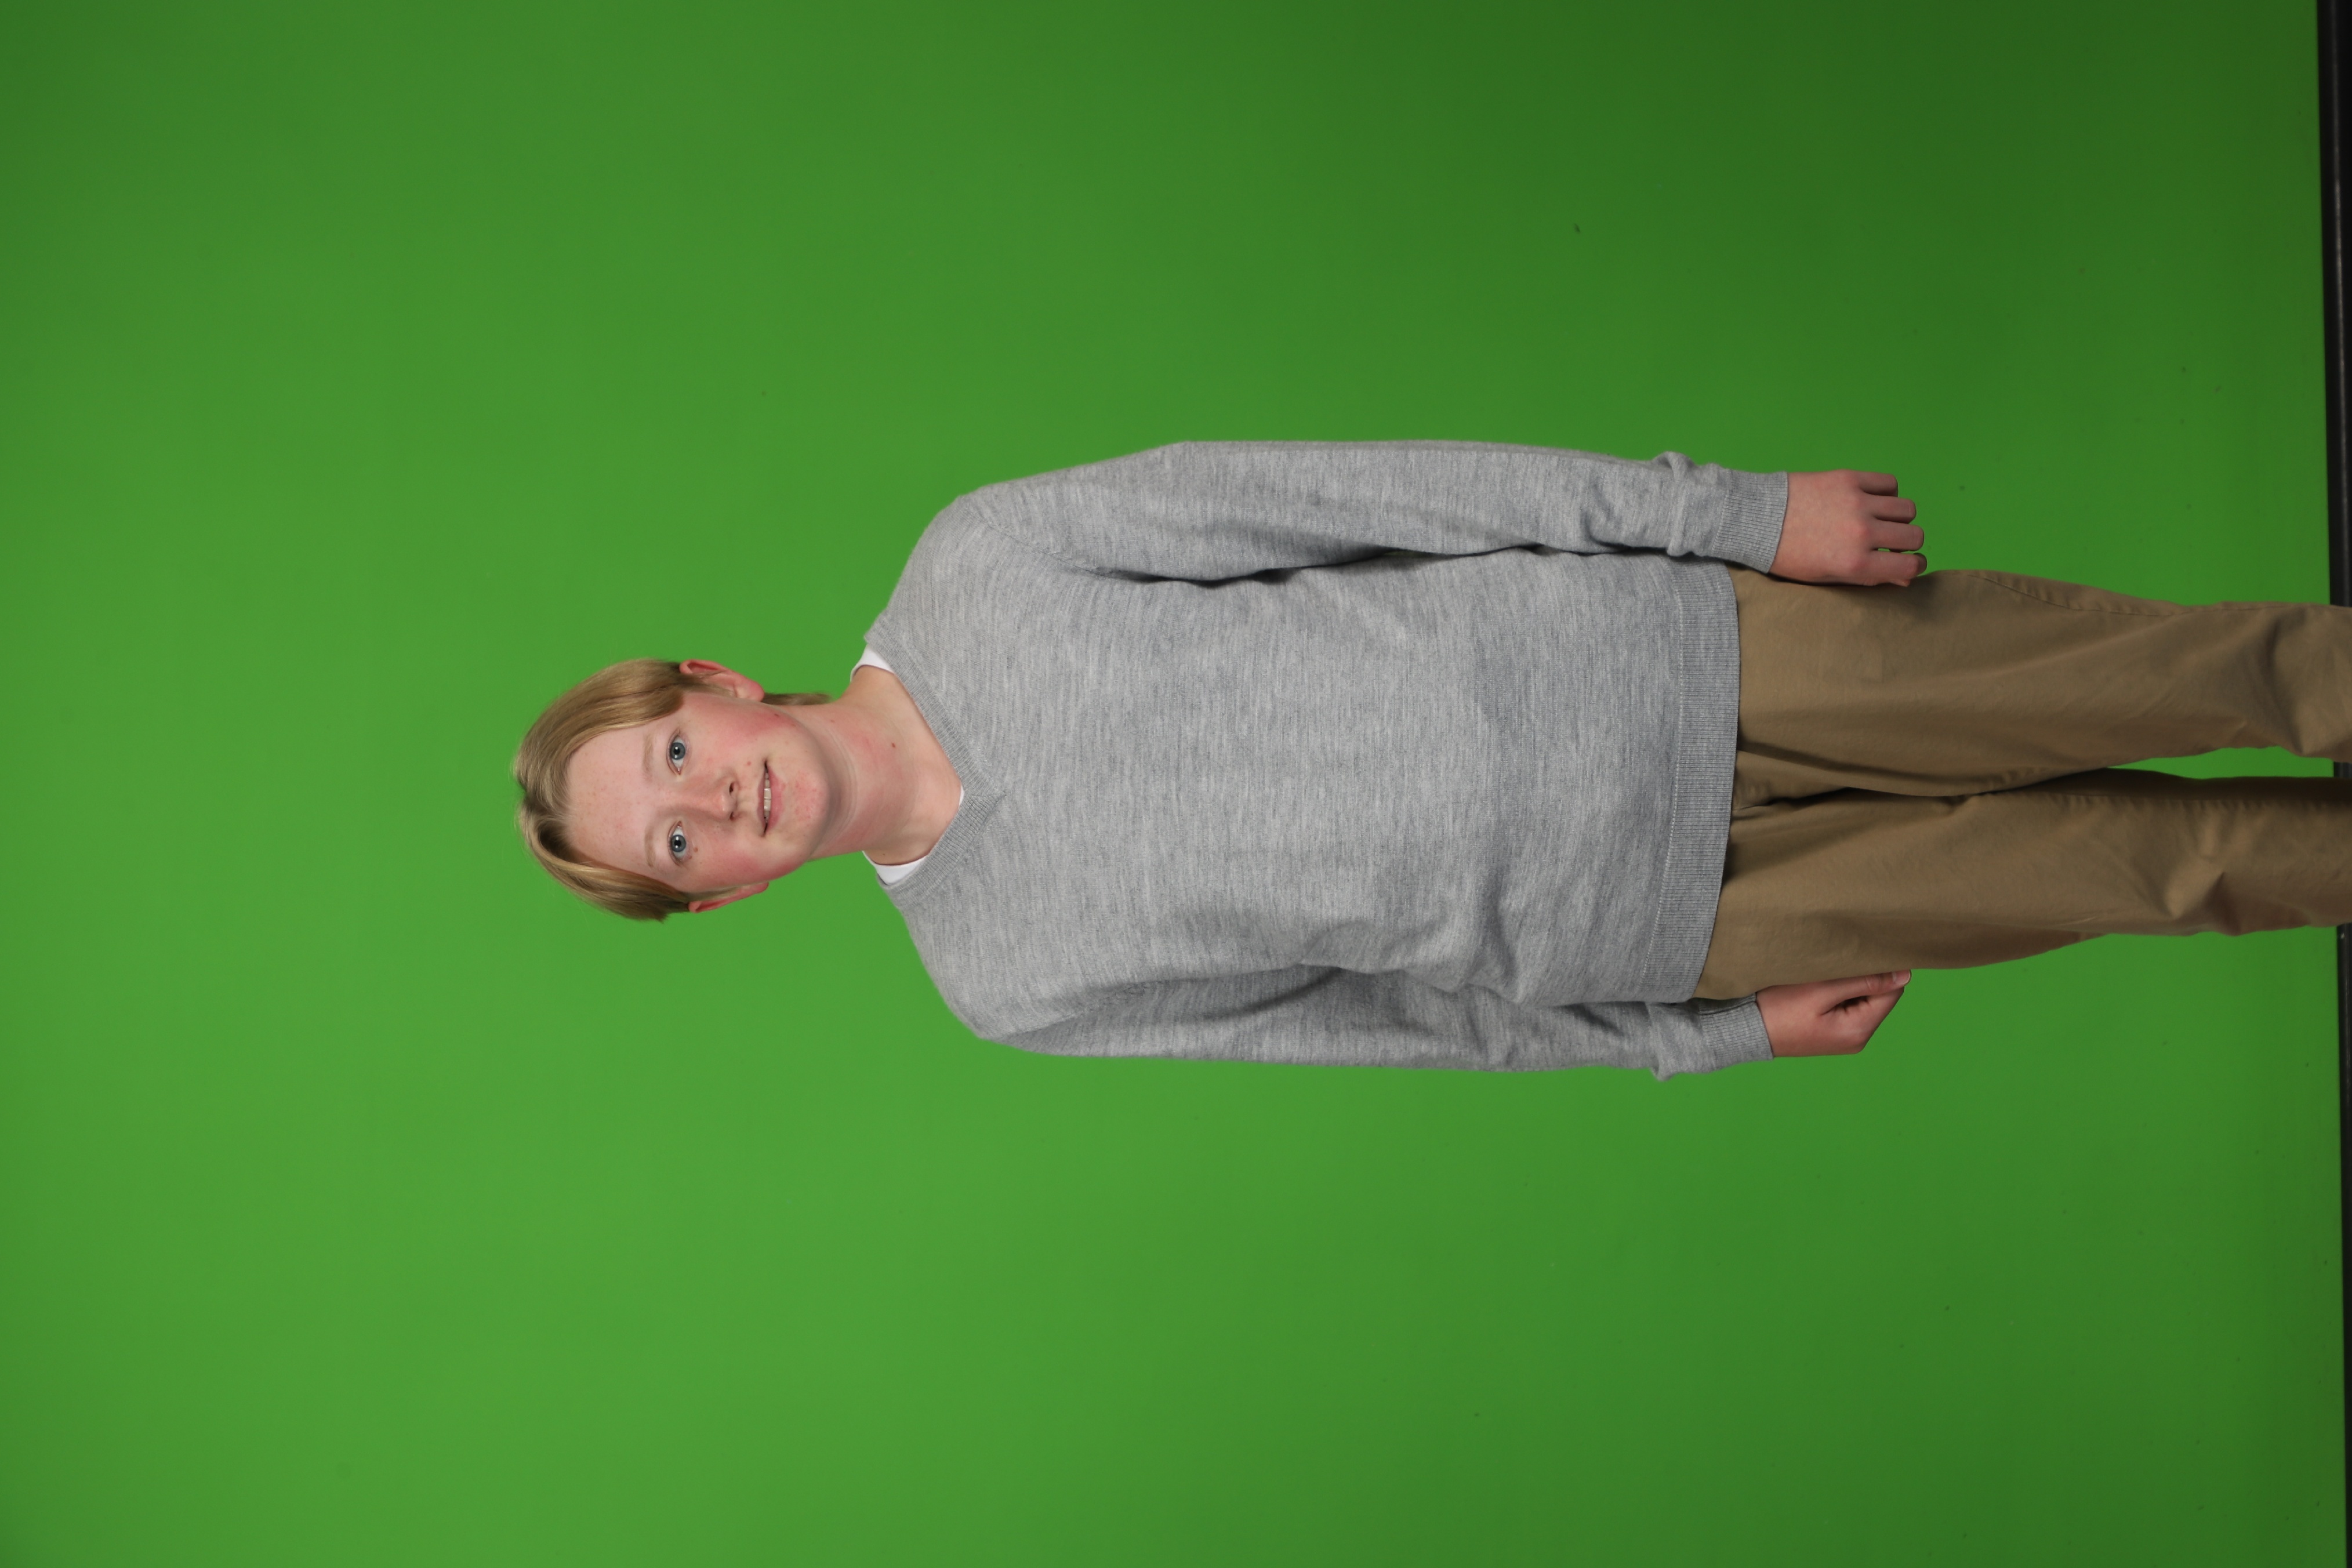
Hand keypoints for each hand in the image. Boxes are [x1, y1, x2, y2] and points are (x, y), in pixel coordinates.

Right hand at [1757, 971, 1910, 1056]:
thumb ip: (1864, 982)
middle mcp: (1857, 1039)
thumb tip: (1904, 975)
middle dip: (1860, 977)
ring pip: (1861, 999)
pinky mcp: (1831, 1033)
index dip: (1879, 969)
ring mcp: (1844, 1038)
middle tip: (1831, 967)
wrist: (1743, 1030)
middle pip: (1878, 996)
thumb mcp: (1821, 990)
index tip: (1856, 955)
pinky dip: (1835, 993)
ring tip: (1820, 979)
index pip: (1891, 991)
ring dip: (1847, 984)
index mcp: (1859, 1030)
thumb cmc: (1778, 1009)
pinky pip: (1846, 1006)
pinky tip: (1816, 990)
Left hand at [1770, 470, 1924, 585]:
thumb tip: (1904, 577)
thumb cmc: (1787, 555)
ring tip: (1880, 521)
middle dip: (1907, 542)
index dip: (1913, 566)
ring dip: (1899, 517)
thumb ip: (1868, 578)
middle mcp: (1861, 533)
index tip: (1906, 562)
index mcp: (1854, 563)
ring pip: (1907, 508)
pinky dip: (1886, 493)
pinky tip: (1870, 501)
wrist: (1755, 519)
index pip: (1911, 566)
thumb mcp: (1825, 577)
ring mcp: (1856, 503)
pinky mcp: (1849, 478)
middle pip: (1914, 535)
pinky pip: (1889, 483)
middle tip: (1890, 543)